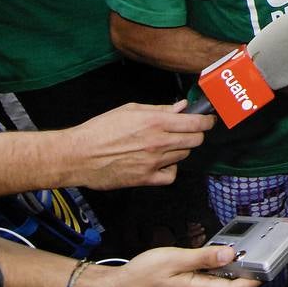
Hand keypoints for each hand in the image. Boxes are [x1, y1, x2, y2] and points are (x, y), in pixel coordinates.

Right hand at [67, 100, 212, 189]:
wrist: (79, 155)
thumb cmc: (101, 129)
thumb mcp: (130, 110)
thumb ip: (160, 109)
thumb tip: (181, 107)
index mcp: (156, 122)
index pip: (196, 123)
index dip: (206, 121)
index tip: (208, 120)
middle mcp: (159, 142)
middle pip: (195, 140)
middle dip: (196, 134)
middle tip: (188, 131)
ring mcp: (154, 162)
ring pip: (183, 156)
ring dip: (180, 150)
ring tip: (166, 145)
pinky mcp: (145, 179)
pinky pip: (171, 176)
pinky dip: (170, 169)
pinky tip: (162, 163)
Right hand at [77, 244, 260, 286]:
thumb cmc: (141, 275)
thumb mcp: (174, 258)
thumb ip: (203, 257)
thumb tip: (228, 254)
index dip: (253, 279)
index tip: (268, 268)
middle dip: (242, 272)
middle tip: (255, 254)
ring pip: (215, 285)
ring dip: (226, 270)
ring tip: (236, 252)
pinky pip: (203, 283)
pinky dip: (212, 271)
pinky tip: (212, 258)